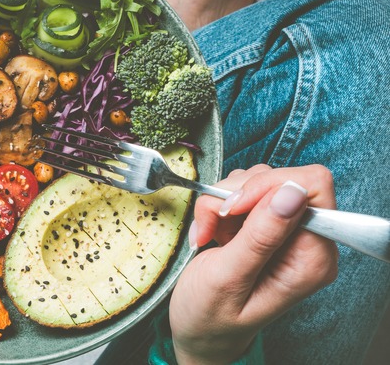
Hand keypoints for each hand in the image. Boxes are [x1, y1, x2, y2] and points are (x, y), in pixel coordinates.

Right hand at [169, 164, 338, 363]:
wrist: (198, 331)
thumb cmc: (211, 316)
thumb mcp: (228, 279)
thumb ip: (261, 236)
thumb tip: (293, 192)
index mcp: (311, 258)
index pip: (312, 188)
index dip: (270, 186)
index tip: (233, 207)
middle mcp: (305, 241)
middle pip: (283, 180)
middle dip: (238, 194)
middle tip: (212, 224)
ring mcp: (284, 231)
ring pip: (259, 180)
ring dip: (223, 200)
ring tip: (209, 233)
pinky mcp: (264, 224)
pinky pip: (244, 191)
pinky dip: (218, 204)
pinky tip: (210, 231)